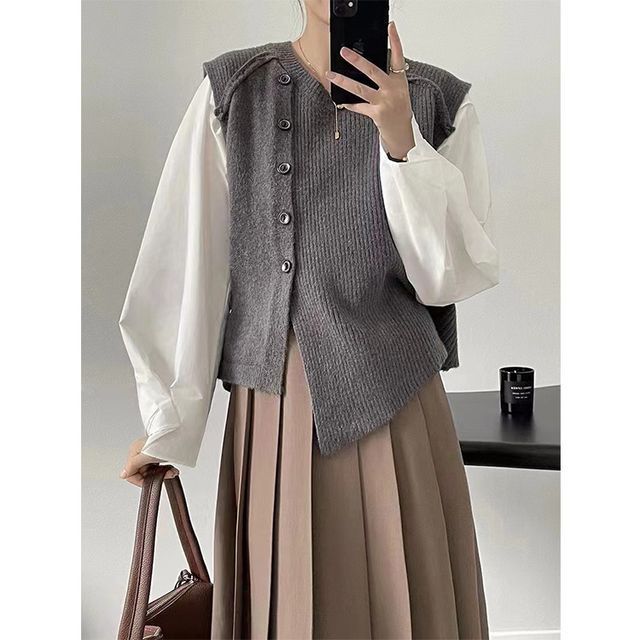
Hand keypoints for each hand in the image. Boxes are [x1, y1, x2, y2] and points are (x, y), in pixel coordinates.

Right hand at [119, 436, 176, 486]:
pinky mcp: (157, 454)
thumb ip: (133, 466)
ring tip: (171, 472)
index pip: (130, 473)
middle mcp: (140, 452)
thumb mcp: (146, 456)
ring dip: (162, 474)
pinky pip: (158, 467)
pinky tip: (171, 469)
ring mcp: (149, 453)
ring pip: (151, 471)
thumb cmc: (164, 441)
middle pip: (142, 473)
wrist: (180, 433)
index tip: (151, 482)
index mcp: (134, 451)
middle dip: (154, 477)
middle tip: (166, 475)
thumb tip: (122, 475)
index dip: (140, 480)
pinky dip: (165, 470)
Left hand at [325, 21, 414, 158]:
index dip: (395, 40)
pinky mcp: (377, 114)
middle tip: (344, 52)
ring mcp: (385, 102)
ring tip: (331, 75)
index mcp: (400, 80)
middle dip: (357, 60)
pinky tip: (342, 102)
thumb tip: (366, 67)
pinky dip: (350, 104)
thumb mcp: (397, 91)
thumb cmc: (399, 111)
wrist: (403, 133)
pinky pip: (359, 106)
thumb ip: (386, 79)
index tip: (390, 27)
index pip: (398, 56)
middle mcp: (393, 90)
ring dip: (343, 81)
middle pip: (373, 71)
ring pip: (361, 88)